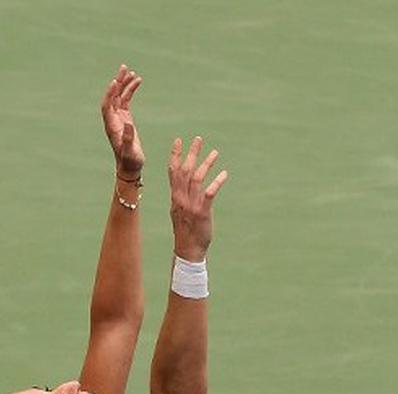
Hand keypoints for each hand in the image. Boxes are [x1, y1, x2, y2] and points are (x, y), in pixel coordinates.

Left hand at [101, 65, 144, 176]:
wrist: (130, 166)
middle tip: (124, 68)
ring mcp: (119, 117)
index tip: (115, 82)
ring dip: (125, 84)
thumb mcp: (129, 151)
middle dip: (118, 82)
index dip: (110, 94)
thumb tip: (128, 124)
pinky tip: (137, 82)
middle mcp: (112, 119)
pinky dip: (131, 91)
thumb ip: (128, 138)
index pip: (107, 105)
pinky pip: (126, 100)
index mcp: (111, 126)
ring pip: (120, 96)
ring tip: (132, 72)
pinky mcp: (126, 118)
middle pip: (113, 96)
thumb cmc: (129, 160)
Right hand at [168, 136, 228, 260]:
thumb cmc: (185, 232)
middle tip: (198, 139)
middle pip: (184, 170)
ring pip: (196, 179)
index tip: (178, 140)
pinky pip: (209, 194)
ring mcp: (191, 205)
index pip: (173, 171)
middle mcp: (181, 198)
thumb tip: (183, 188)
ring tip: (215, 153)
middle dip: (191, 153)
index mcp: (175, 197)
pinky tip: (224, 173)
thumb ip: (181, 198)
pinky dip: (217, 182)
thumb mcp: (179, 212)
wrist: (187, 250)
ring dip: (206, 164)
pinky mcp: (202, 212)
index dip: (175, 155)